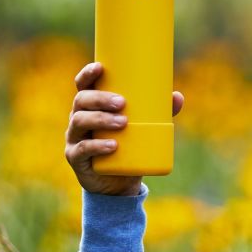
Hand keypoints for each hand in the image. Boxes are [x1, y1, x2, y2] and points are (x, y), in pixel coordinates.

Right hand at [65, 62, 183, 195]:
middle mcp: (77, 118)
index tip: (101, 67)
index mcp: (90, 106)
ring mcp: (74, 138)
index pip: (83, 85)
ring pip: (80, 122)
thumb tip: (177, 96)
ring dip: (101, 119)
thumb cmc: (128, 148)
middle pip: (81, 101)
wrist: (118, 184)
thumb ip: (159, 113)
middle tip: (122, 103)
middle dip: (100, 99)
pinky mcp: (76, 158)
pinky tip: (112, 145)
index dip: (87, 74)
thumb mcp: (143, 129)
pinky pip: (82, 150)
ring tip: (123, 123)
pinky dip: (97, 146)